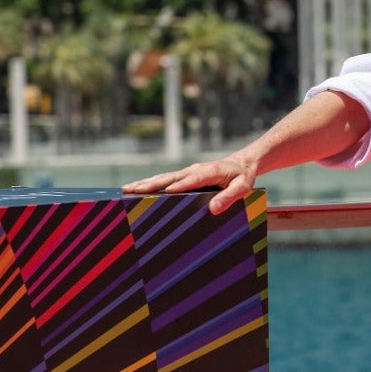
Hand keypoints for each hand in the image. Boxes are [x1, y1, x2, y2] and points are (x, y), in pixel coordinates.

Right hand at [122, 154, 257, 213]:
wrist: (244, 162)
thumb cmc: (243, 175)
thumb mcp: (243, 187)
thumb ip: (230, 197)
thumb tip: (213, 209)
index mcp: (208, 172)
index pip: (190, 181)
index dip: (178, 186)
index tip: (163, 193)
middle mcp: (194, 170)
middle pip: (169, 178)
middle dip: (150, 184)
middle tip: (130, 190)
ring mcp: (188, 172)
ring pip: (164, 178)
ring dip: (145, 183)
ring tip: (126, 189)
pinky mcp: (186, 175)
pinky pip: (167, 179)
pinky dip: (152, 183)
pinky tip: (140, 188)